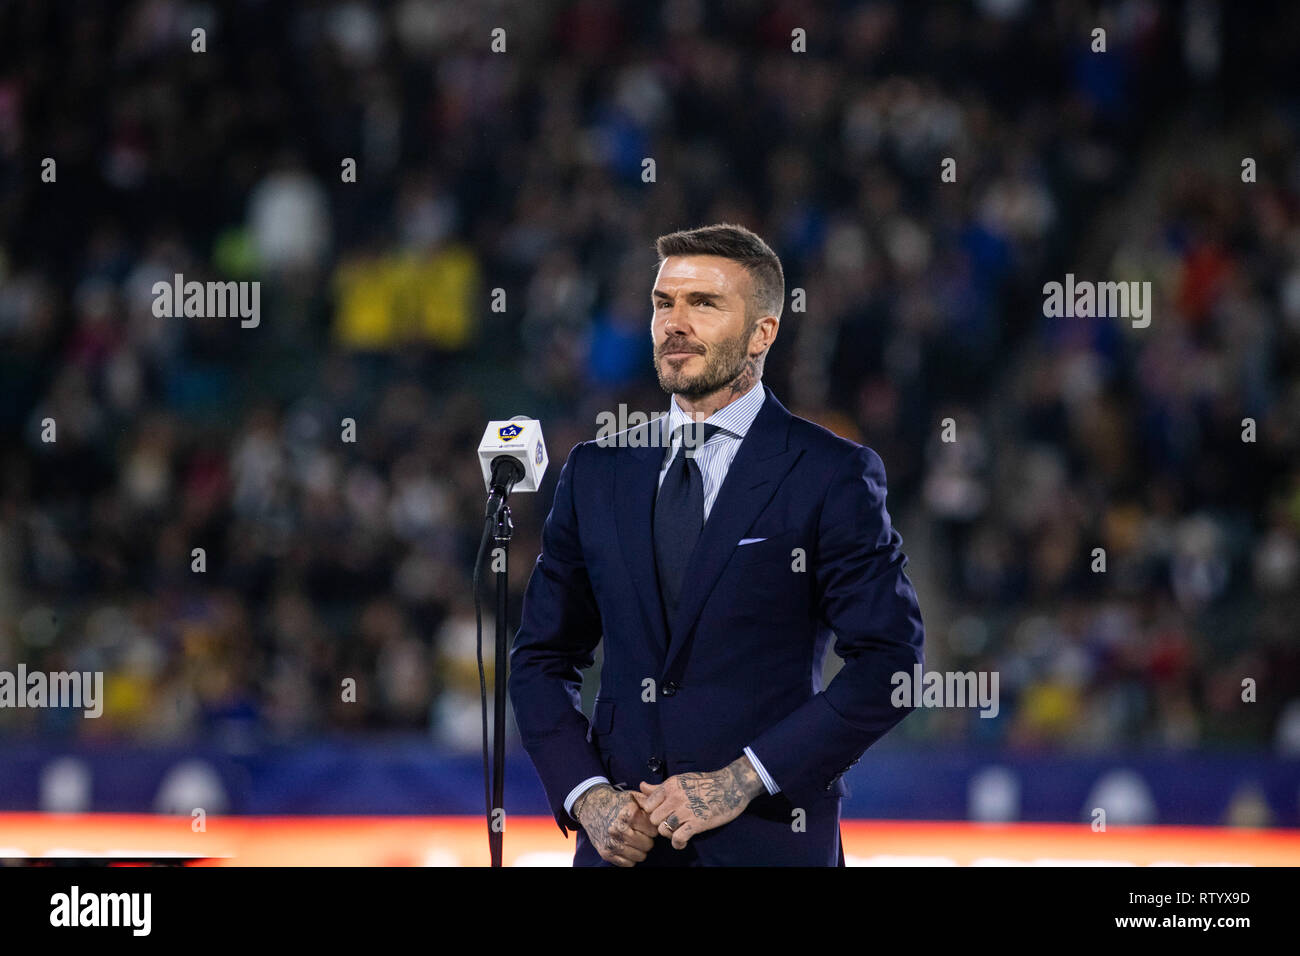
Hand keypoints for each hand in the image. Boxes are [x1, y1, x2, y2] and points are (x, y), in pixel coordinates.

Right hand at [573, 783, 657, 866]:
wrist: (592, 807)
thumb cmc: (617, 802)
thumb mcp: (633, 796)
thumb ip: (650, 802)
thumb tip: (663, 809)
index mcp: (629, 814)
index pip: (654, 831)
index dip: (652, 827)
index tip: (647, 824)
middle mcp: (619, 829)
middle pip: (648, 845)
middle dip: (647, 839)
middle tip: (641, 832)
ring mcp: (612, 843)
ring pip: (640, 856)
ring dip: (640, 849)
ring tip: (634, 839)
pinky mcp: (606, 853)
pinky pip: (628, 864)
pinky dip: (630, 857)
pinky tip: (627, 846)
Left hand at [633, 755, 765, 849]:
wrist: (731, 786)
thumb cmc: (706, 783)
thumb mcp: (680, 780)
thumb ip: (659, 787)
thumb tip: (641, 786)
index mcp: (670, 786)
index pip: (647, 804)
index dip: (653, 812)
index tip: (661, 814)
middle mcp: (675, 798)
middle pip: (654, 819)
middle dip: (661, 823)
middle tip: (670, 823)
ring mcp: (686, 811)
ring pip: (663, 830)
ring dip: (669, 834)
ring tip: (677, 831)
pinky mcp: (697, 823)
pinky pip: (677, 839)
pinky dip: (678, 843)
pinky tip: (682, 841)